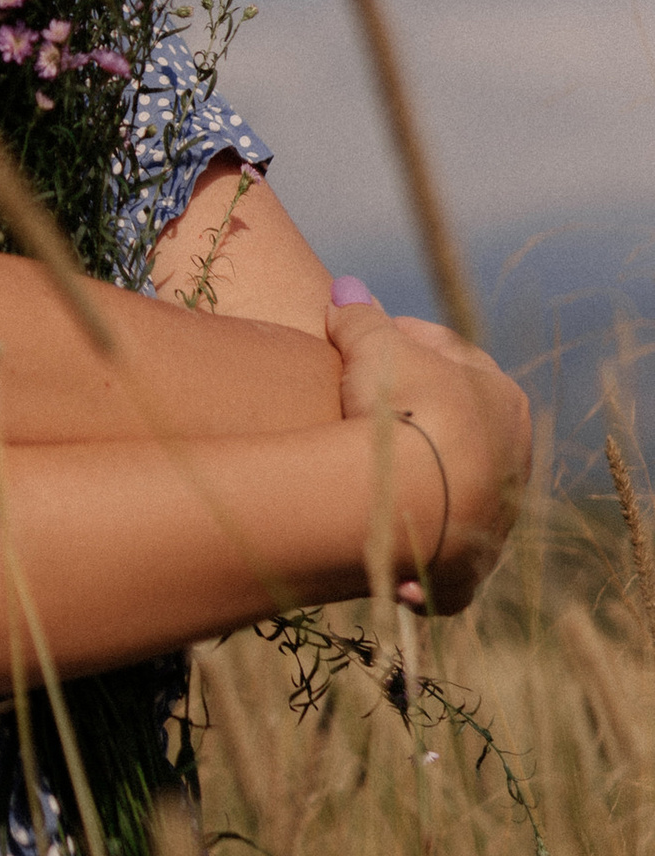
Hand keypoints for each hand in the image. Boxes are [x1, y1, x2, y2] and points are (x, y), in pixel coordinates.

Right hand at [324, 282, 530, 612]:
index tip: (363, 346)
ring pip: (453, 492)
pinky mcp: (468, 565)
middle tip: (359, 408)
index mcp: (502, 399)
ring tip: (361, 476)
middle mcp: (511, 458)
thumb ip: (360, 317)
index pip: (453, 362)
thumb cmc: (404, 404)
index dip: (404, 347)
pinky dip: (417, 554)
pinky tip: (382, 547)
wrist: (418, 495)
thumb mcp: (374, 346)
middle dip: (414, 417)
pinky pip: (441, 557)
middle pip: (457, 429)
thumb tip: (344, 290)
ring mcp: (494, 515)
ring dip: (415, 483)